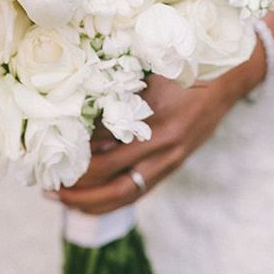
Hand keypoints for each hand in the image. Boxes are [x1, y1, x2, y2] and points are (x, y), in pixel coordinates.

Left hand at [53, 46, 264, 214]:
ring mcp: (169, 162)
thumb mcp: (150, 75)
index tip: (48, 154)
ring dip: (91, 202)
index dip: (77, 154)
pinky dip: (111, 201)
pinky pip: (138, 192)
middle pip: (113, 179)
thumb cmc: (183, 72)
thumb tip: (76, 113)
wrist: (225, 83)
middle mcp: (163, 148)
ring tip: (62, 200)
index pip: (107, 146)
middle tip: (48, 187)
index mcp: (157, 123)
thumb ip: (118, 94)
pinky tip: (89, 202)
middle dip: (78, 187)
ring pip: (125, 195)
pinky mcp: (171, 168)